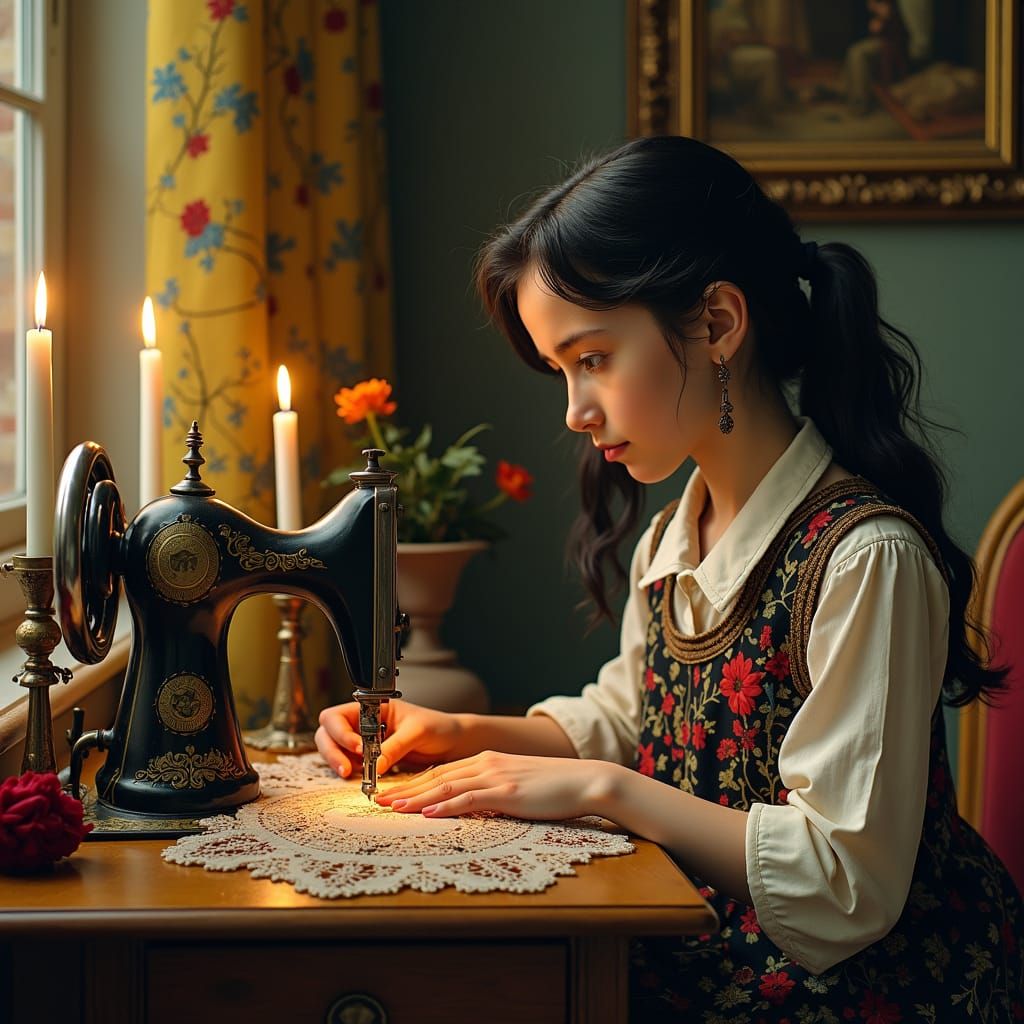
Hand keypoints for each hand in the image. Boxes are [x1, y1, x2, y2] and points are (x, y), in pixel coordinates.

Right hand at [316, 698, 466, 778]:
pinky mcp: (369, 762)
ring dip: (340, 765)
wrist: (453, 744)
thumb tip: (374, 764)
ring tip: (357, 776)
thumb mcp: (417, 732)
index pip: (337, 716)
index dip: (341, 733)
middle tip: (347, 770)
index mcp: (371, 707)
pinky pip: (349, 767)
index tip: (359, 748)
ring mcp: (363, 743)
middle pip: (327, 735)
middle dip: (333, 752)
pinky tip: (364, 779)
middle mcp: (362, 724)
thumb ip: (395, 746)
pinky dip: (352, 774)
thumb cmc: (438, 727)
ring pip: (334, 753)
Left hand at [374, 750, 616, 820]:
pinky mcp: (507, 792)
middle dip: (405, 788)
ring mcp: (496, 776)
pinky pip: (469, 799)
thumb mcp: (518, 783)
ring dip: (416, 798)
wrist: (584, 780)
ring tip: (392, 807)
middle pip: (436, 776)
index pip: (442, 771)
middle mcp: (487, 763)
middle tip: (377, 799)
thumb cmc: (555, 786)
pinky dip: (445, 805)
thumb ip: (493, 789)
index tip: (392, 792)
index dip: (414, 782)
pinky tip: (428, 812)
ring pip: (446, 786)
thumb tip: (473, 804)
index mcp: (488, 760)